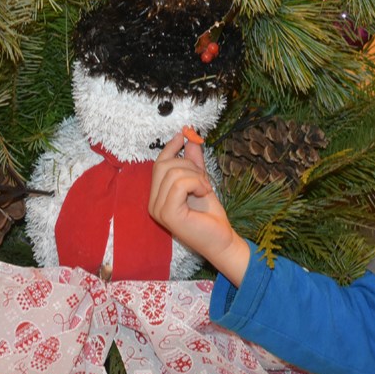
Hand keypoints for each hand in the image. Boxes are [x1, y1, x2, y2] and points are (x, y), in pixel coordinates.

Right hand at [150, 130, 249, 285]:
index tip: (183, 134)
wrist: (221, 239)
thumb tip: (189, 139)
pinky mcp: (167, 213)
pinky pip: (179, 184)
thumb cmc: (210, 216)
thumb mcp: (201, 182)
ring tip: (204, 189)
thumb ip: (193, 163)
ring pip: (173, 172)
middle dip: (188, 164)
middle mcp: (153, 203)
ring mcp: (157, 209)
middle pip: (164, 165)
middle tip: (203, 179)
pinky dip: (196, 183)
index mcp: (158, 196)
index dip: (170, 147)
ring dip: (195, 176)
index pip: (158, 164)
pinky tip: (203, 193)